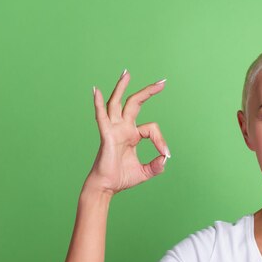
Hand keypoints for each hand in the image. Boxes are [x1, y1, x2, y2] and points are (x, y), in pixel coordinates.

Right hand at [85, 70, 170, 194]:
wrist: (107, 187)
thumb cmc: (122, 178)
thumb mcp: (146, 172)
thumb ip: (157, 165)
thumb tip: (166, 158)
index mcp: (132, 135)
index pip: (151, 128)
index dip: (161, 140)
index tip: (166, 153)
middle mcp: (123, 128)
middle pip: (134, 103)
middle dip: (148, 92)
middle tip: (162, 82)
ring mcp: (113, 130)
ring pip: (117, 104)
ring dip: (121, 88)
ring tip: (127, 73)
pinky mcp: (106, 136)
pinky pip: (101, 117)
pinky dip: (98, 104)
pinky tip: (96, 91)